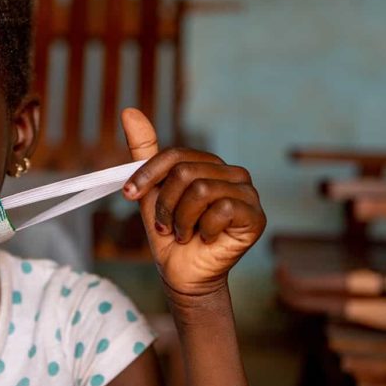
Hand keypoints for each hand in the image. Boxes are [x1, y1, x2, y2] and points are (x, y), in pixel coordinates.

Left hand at [121, 109, 265, 297]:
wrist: (183, 274)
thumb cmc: (170, 233)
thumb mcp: (151, 191)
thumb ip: (144, 152)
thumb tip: (129, 111)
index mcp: (208, 165)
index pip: (174, 156)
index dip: (148, 174)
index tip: (128, 194)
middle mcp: (232, 173)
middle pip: (185, 172)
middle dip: (166, 205)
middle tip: (167, 226)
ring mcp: (248, 193)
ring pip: (200, 190)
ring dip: (182, 220)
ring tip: (184, 233)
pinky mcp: (256, 216)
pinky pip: (222, 208)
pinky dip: (204, 229)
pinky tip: (206, 239)